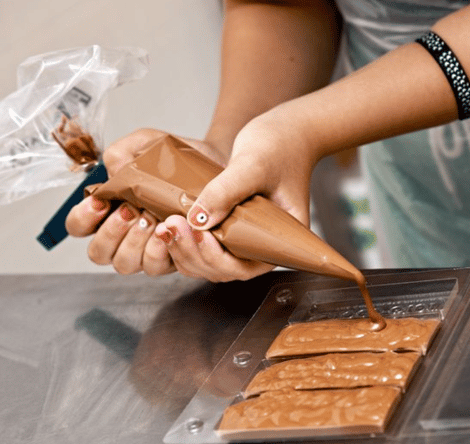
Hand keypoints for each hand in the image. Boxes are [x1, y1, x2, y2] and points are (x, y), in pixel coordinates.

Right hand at [65, 128, 227, 276]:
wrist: (215, 164)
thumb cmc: (175, 158)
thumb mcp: (145, 143)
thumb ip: (120, 153)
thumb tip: (111, 177)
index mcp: (109, 210)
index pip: (79, 226)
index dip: (83, 218)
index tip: (101, 201)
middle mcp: (124, 235)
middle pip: (98, 253)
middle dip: (112, 233)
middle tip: (132, 210)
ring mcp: (146, 249)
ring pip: (125, 264)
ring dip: (135, 243)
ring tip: (152, 218)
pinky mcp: (171, 258)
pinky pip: (156, 267)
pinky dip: (160, 251)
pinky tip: (170, 231)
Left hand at [178, 110, 318, 280]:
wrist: (286, 130)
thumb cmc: (281, 145)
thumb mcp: (252, 165)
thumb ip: (226, 191)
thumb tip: (198, 220)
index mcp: (282, 239)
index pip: (247, 266)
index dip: (219, 259)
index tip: (200, 234)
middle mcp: (263, 244)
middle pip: (224, 269)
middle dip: (194, 253)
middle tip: (171, 226)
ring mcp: (245, 236)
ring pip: (210, 260)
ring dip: (185, 249)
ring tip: (166, 225)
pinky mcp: (231, 226)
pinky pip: (206, 244)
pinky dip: (186, 239)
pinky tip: (169, 222)